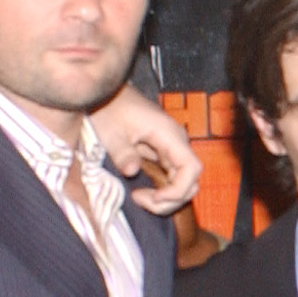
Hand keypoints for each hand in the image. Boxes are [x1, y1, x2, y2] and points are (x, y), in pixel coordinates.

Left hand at [90, 87, 202, 216]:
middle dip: (171, 199)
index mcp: (169, 134)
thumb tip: (132, 171)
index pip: (191, 168)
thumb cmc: (109, 108)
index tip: (154, 197)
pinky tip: (140, 192)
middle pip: (190, 181)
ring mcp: (172, 150)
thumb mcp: (109, 131)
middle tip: (141, 200)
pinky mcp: (163, 155)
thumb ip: (122, 152)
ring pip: (182, 184)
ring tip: (139, 198)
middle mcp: (176, 143)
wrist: (106, 96)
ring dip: (165, 199)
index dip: (178, 189)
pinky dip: (160, 191)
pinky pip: (171, 179)